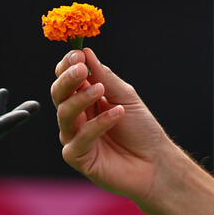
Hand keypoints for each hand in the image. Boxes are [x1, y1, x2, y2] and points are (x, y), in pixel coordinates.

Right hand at [51, 47, 170, 200]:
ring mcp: (73, 136)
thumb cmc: (140, 128)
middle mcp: (75, 115)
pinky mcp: (76, 156)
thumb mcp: (125, 96)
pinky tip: (117, 114)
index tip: (77, 54)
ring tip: (100, 90)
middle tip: (80, 68)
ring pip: (64, 113)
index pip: (65, 77)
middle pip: (58, 93)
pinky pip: (80, 138)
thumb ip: (104, 77)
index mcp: (83, 97)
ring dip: (81, 99)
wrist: (155, 162)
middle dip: (67, 79)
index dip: (68, 65)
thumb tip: (86, 52)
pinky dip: (98, 124)